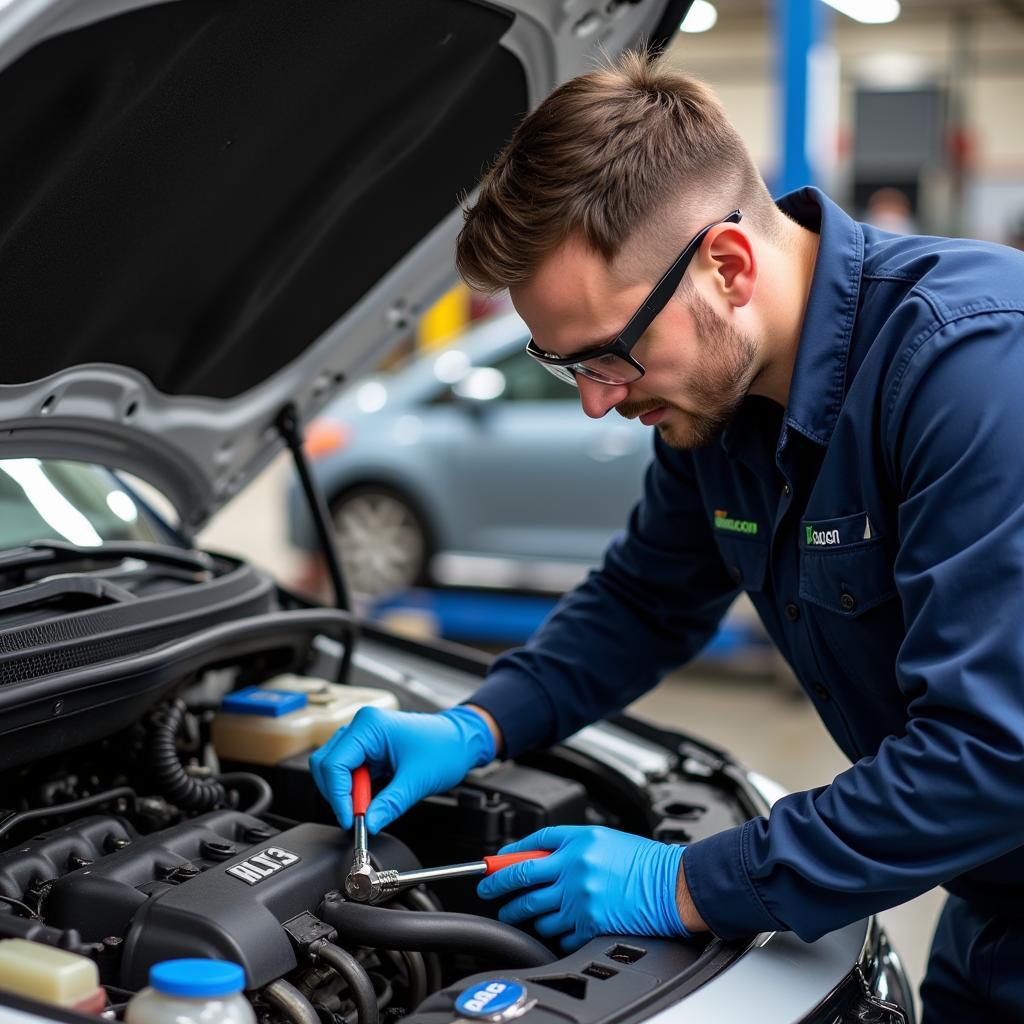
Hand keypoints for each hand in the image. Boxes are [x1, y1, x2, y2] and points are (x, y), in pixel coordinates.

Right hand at [309, 706, 494, 831]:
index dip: (338, 796)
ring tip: (368, 808)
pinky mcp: (368, 750)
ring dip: (347, 793)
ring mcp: (363, 738)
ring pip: (335, 770)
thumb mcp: (417, 780)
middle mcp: (361, 727)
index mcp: (369, 726)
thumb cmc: (445, 747)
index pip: (334, 763)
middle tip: (357, 817)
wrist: (462, 741)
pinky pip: (349, 772)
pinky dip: (355, 790)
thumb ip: (389, 804)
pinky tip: (370, 800)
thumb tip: (368, 824)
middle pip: (327, 765)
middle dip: (338, 794)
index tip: (350, 819)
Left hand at [477, 825, 689, 952]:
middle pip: (521, 879)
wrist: (671, 885)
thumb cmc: (642, 860)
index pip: (528, 848)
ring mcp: (579, 899)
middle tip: (488, 891)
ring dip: (521, 913)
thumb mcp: (602, 838)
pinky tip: (550, 927)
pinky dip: (550, 932)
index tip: (491, 865)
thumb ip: (568, 845)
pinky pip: (558, 933)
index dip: (504, 857)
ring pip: (535, 910)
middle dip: (498, 887)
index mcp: (577, 842)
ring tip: (514, 913)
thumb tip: (536, 857)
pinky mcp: (589, 925)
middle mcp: (574, 869)